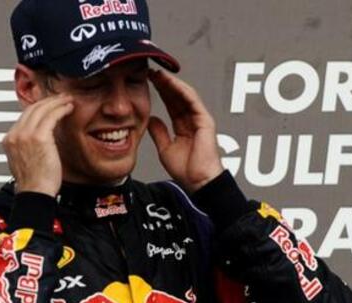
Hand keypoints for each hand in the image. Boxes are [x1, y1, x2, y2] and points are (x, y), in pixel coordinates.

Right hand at [2, 94, 73, 196]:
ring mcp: (25, 135)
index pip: (24, 116)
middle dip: (48, 101)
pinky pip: (51, 116)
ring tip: (67, 100)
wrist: (35, 193)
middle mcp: (15, 135)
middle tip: (61, 98)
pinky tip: (68, 108)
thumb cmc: (35, 183)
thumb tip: (39, 140)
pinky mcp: (39, 137)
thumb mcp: (26, 161)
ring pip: (41, 109)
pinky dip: (61, 109)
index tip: (51, 105)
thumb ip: (28, 147)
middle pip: (31, 109)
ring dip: (56, 102)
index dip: (39, 108)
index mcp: (10, 140)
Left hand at [147, 69, 223, 192]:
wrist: (198, 181)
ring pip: (185, 95)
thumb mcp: (165, 149)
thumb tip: (151, 119)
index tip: (147, 81)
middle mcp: (193, 121)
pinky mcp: (205, 121)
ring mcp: (200, 119)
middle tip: (150, 71)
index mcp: (184, 127)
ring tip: (157, 73)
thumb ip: (159, 133)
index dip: (160, 92)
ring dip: (171, 83)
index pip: (171, 104)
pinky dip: (181, 90)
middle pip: (177, 97)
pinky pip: (193, 101)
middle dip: (164, 83)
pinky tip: (170, 82)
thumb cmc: (186, 171)